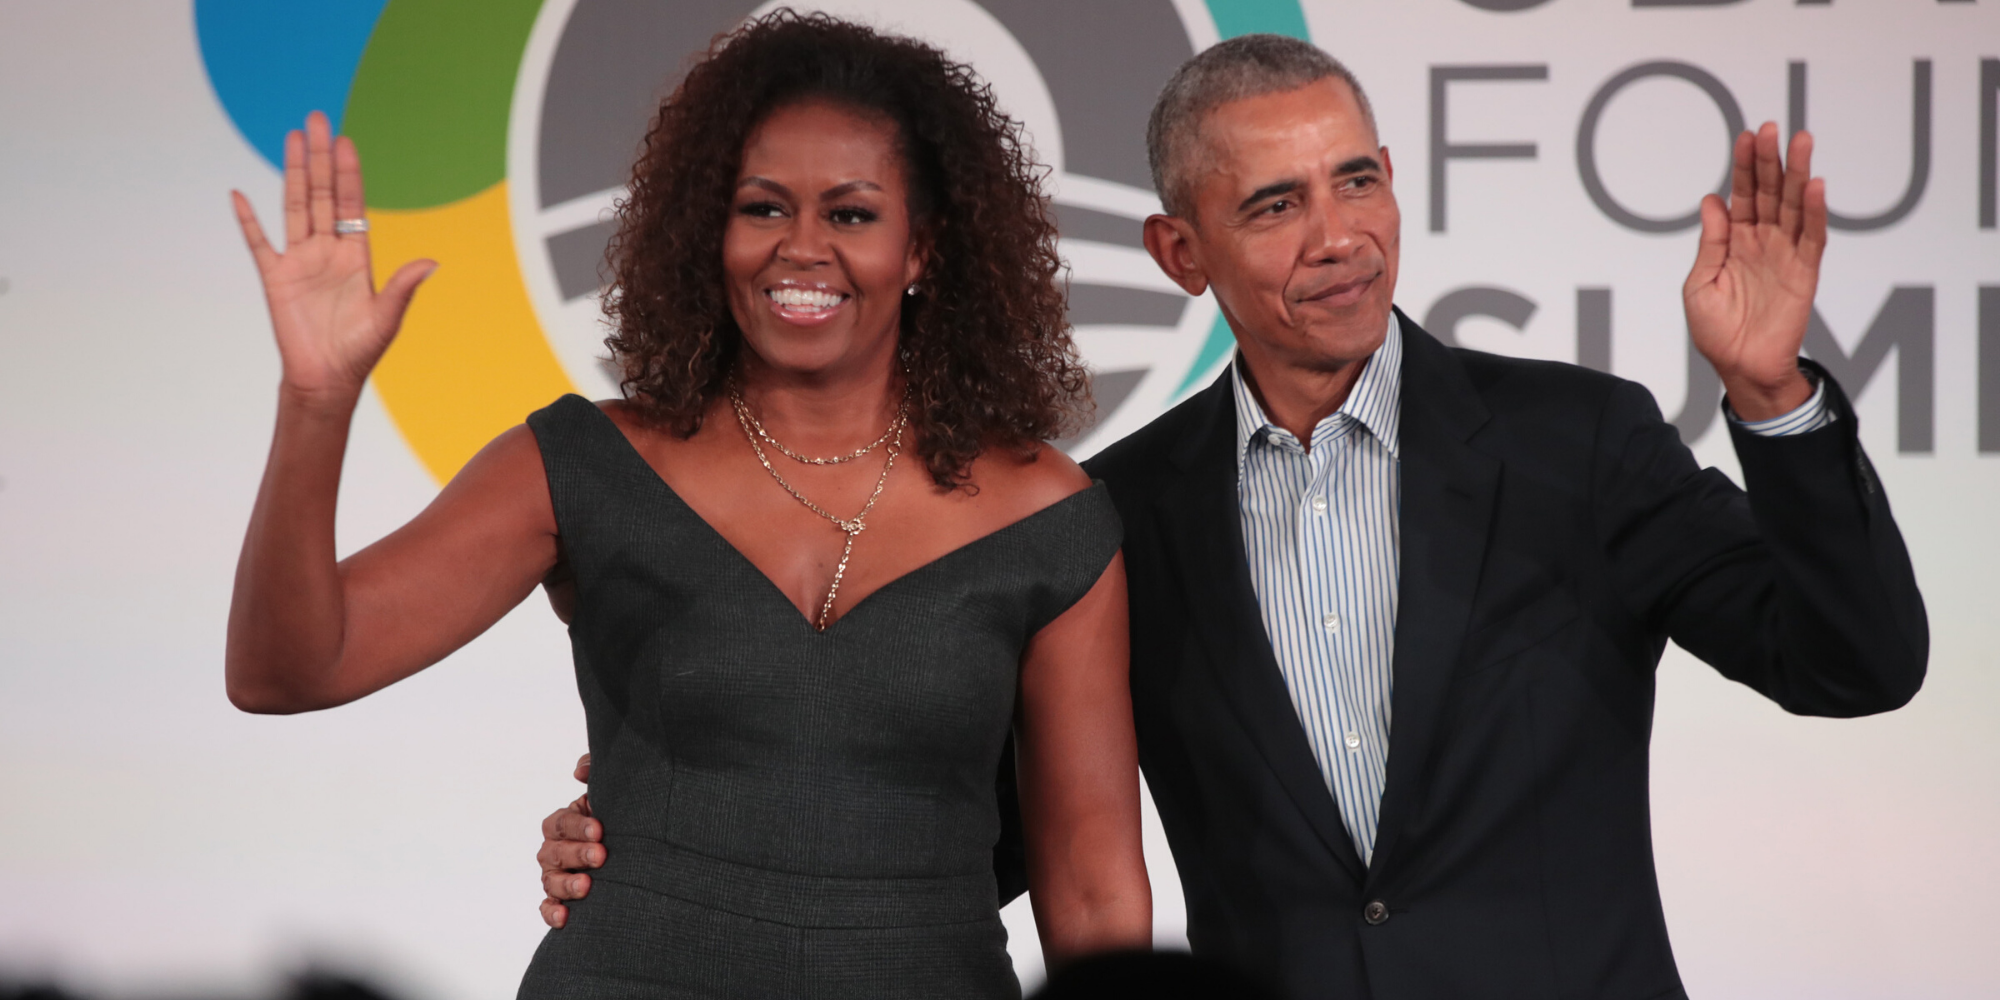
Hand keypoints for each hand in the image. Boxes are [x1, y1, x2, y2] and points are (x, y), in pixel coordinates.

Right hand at [231, 111, 434, 406]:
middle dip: (320, 158)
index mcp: (356, 256)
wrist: (327, 379)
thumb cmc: (360, 351)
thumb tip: (432, 263)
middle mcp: (327, 251)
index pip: (351, 205)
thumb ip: (403, 287)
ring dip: (293, 173)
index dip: (348, 174)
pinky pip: (259, 242)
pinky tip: (239, 195)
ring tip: (292, 138)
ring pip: (295, 207)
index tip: (346, 142)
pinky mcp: (275, 277)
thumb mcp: (387, 318)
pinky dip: (248, 220)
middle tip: (316, 120)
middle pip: (322, 195)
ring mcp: (299, 261)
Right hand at [538, 754, 602, 928]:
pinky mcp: (560, 900)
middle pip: (554, 852)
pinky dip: (552, 913)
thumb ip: (595, 773)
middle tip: (601, 856)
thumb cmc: (617, 819)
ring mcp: (556, 876)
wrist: (634, 850)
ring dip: (566, 885)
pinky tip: (564, 918)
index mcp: (564, 822)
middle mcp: (555, 849)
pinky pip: (548, 907)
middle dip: (577, 854)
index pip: (562, 822)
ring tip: (587, 886)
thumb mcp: (610, 793)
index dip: (577, 826)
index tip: (599, 829)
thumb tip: (580, 772)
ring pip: (550, 881)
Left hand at [1683, 122, 1825, 421]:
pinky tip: (1816, 185)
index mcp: (1734, 241)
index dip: (1744, 167)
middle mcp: (1762, 241)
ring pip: (1795, 206)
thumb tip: (1711, 200)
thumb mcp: (1700, 284)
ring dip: (1799, 174)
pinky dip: (1815, 211)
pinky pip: (1812, 237)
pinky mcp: (1804, 272)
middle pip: (1770, 192)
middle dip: (1770, 160)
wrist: (1740, 367)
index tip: (1745, 136)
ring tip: (1801, 142)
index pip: (1742, 195)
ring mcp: (1785, 254)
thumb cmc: (1716, 331)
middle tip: (1772, 128)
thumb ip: (1710, 243)